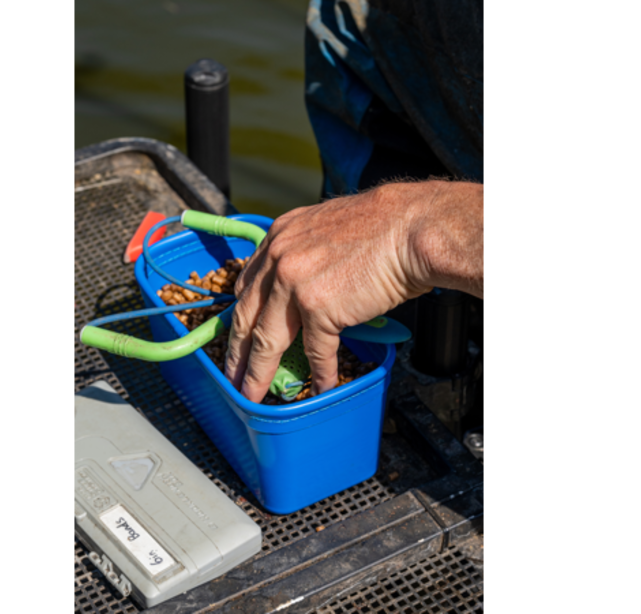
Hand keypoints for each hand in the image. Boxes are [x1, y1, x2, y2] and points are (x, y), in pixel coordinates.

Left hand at [225, 180, 486, 402]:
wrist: (410, 228)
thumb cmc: (381, 227)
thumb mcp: (324, 229)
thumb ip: (303, 253)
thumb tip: (301, 283)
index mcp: (278, 238)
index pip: (247, 284)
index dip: (240, 315)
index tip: (236, 335)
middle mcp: (279, 259)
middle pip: (246, 316)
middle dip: (236, 352)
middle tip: (231, 375)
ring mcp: (295, 284)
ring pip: (269, 340)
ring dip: (260, 373)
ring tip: (255, 394)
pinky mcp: (320, 307)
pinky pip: (316, 351)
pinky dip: (320, 373)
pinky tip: (320, 388)